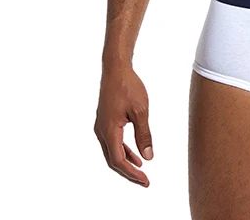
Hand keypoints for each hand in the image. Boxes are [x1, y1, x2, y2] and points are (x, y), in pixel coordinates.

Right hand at [94, 65, 153, 186]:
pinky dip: (123, 150)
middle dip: (128, 172)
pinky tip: (135, 152)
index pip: (119, 160)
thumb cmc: (128, 86)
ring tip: (141, 170)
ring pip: (112, 151)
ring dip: (126, 161)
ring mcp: (101, 126)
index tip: (146, 180)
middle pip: (113, 160)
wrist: (116, 69)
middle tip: (144, 181)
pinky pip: (112, 142)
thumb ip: (144, 135)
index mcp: (108, 131)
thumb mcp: (141, 111)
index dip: (132, 174)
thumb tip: (148, 156)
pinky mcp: (105, 120)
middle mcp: (101, 131)